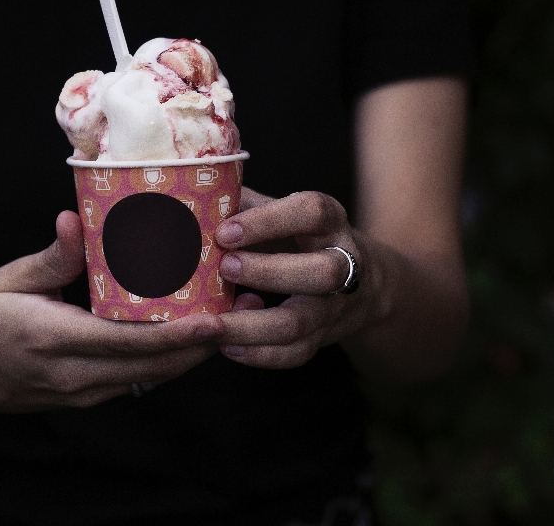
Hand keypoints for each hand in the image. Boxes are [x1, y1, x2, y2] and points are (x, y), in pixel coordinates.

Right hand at [0, 211, 225, 411]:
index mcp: (53, 341)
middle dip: (201, 346)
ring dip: (189, 354)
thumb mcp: (5, 281)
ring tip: (227, 319)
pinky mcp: (80, 395)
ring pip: (148, 378)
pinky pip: (133, 380)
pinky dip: (162, 359)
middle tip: (242, 311)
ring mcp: (78, 392)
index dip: (178, 336)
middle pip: (152, 367)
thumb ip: (50, 258)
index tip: (218, 320)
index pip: (129, 344)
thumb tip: (74, 220)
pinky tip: (184, 334)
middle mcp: (72, 376)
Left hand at [213, 189, 376, 368]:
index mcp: (329, 222)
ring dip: (252, 325)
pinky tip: (226, 346)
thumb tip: (191, 199)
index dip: (269, 221)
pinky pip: (296, 353)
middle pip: (321, 272)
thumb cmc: (299, 238)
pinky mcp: (324, 337)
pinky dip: (259, 354)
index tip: (225, 231)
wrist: (362, 282)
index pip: (311, 213)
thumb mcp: (281, 212)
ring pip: (300, 321)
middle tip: (224, 268)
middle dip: (268, 272)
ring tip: (212, 322)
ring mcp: (336, 305)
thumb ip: (244, 204)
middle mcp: (343, 263)